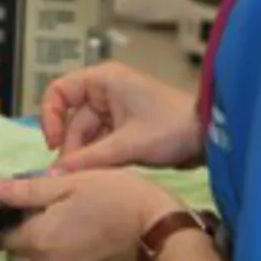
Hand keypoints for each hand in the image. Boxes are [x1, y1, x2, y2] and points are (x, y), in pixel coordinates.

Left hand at [0, 169, 185, 260]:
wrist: (159, 229)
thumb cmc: (115, 196)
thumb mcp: (70, 181)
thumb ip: (28, 189)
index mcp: (37, 238)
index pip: (0, 233)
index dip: (1, 212)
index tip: (12, 194)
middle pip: (12, 249)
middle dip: (15, 228)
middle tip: (32, 199)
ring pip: (30, 257)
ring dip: (32, 238)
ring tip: (50, 209)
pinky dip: (49, 245)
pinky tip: (66, 222)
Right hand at [40, 61, 203, 171]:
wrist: (210, 138)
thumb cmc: (170, 129)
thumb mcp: (127, 145)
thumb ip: (88, 159)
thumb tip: (53, 174)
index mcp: (103, 81)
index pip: (59, 92)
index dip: (50, 117)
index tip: (53, 144)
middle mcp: (105, 92)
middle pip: (73, 120)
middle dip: (71, 148)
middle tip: (70, 176)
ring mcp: (115, 111)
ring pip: (87, 135)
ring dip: (85, 157)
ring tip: (85, 180)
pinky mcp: (125, 129)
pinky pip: (101, 143)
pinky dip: (98, 159)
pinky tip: (98, 176)